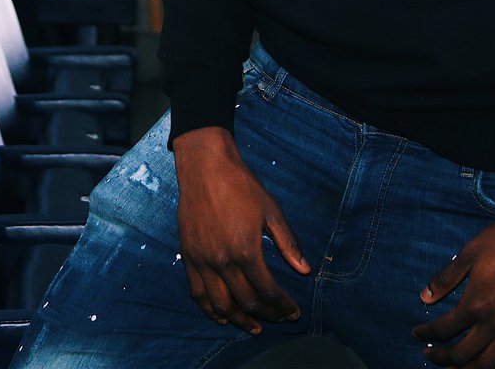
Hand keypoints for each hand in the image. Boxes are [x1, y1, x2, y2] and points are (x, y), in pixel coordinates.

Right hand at [173, 127, 310, 334]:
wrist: (206, 168)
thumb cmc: (242, 185)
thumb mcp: (271, 210)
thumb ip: (288, 243)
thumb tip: (305, 270)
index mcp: (246, 250)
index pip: (268, 290)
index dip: (283, 306)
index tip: (294, 312)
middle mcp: (223, 261)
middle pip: (246, 301)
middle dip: (267, 315)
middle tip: (279, 319)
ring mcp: (203, 261)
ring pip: (221, 305)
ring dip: (239, 320)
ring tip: (254, 326)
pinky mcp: (189, 257)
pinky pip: (198, 294)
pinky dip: (210, 310)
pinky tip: (222, 316)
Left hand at [412, 219, 494, 367]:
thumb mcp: (470, 252)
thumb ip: (446, 278)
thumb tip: (424, 297)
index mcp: (476, 303)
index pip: (444, 329)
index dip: (427, 334)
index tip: (418, 334)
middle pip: (463, 354)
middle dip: (442, 357)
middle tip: (430, 354)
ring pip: (487, 365)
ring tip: (455, 367)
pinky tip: (489, 366)